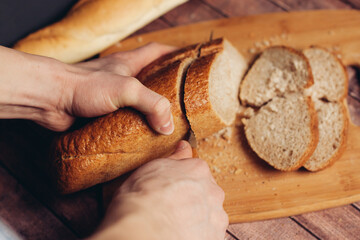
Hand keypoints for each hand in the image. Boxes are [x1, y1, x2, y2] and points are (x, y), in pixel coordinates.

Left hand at [0, 43, 175, 133]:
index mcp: (129, 64)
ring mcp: (111, 97)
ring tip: (167, 126)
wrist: (50, 100)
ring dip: (150, 113)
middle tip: (182, 103)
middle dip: (166, 89)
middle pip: (150, 79)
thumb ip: (152, 105)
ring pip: (137, 103)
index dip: (175, 55)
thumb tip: (168, 127)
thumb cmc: (83, 85)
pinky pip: (124, 121)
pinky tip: (142, 140)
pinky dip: (134, 129)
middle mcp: (122, 78)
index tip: (189, 63)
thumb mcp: (126, 88)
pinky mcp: (102, 115)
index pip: (157, 51)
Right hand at [90, 141, 227, 239]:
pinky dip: (197, 232)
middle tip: (172, 206)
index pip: (196, 170)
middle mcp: (213, 191)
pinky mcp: (215, 236)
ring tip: (175, 222)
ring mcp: (216, 216)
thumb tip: (184, 147)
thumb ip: (175, 157)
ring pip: (209, 213)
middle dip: (192, 197)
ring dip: (197, 216)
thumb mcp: (153, 167)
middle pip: (205, 191)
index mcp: (199, 169)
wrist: (143, 231)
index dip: (182, 180)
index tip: (172, 188)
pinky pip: (209, 232)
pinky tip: (180, 232)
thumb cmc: (142, 198)